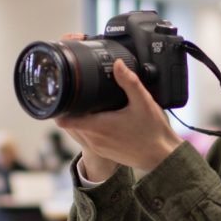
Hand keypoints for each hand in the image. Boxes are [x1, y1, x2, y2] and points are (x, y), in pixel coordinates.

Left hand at [55, 57, 183, 179]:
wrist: (161, 156)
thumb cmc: (152, 131)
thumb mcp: (143, 102)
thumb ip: (129, 81)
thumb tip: (118, 64)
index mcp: (98, 126)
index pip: (63, 119)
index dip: (59, 107)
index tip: (64, 94)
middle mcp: (94, 139)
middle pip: (68, 123)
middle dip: (70, 109)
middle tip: (79, 94)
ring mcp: (98, 148)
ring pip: (78, 131)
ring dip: (80, 119)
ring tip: (89, 105)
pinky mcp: (104, 152)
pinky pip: (89, 139)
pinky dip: (90, 128)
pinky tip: (102, 118)